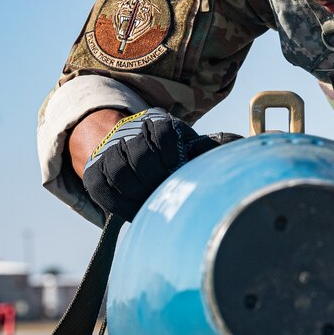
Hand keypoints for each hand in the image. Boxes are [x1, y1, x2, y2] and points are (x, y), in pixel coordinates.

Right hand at [81, 108, 239, 219]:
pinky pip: (103, 191)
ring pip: (120, 173)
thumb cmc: (170, 151)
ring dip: (140, 193)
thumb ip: (209, 148)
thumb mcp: (188, 143)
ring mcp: (107, 153)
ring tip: (154, 205)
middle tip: (170, 195)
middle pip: (141, 156)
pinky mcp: (93, 174)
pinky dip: (121, 206)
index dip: (172, 157)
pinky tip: (137, 213)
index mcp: (156, 122)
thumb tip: (240, 146)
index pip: (163, 135)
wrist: (125, 146)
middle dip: (158, 179)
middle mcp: (128, 132)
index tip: (180, 172)